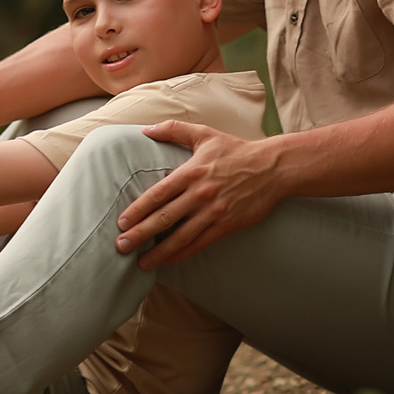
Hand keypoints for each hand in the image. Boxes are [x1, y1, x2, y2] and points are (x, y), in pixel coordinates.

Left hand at [113, 121, 290, 268]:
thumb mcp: (204, 135)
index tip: (121, 222)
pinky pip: (200, 243)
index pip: (158, 194)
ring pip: (180, 236)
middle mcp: (199, 193)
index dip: (138, 209)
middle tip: (121, 246)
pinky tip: (169, 260)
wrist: (272, 168)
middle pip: (163, 217)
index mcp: (191, 171)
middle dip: (140, 234)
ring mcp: (213, 211)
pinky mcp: (226, 224)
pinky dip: (182, 253)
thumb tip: (145, 130)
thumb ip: (173, 130)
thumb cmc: (236, 150)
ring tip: (141, 263)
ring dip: (159, 251)